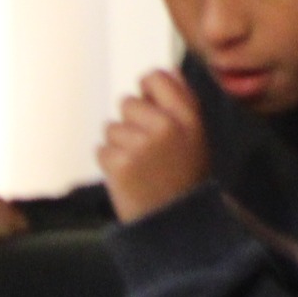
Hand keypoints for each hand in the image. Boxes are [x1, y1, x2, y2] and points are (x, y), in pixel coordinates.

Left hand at [95, 70, 211, 223]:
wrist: (176, 225)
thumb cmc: (183, 178)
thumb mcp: (196, 139)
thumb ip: (182, 104)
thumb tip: (168, 71)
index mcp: (189, 117)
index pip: (156, 78)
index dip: (147, 91)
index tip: (150, 109)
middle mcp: (167, 127)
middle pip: (127, 103)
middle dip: (131, 124)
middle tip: (148, 152)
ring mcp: (142, 145)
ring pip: (111, 127)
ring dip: (119, 146)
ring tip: (139, 168)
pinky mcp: (120, 163)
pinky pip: (101, 149)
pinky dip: (109, 164)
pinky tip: (129, 179)